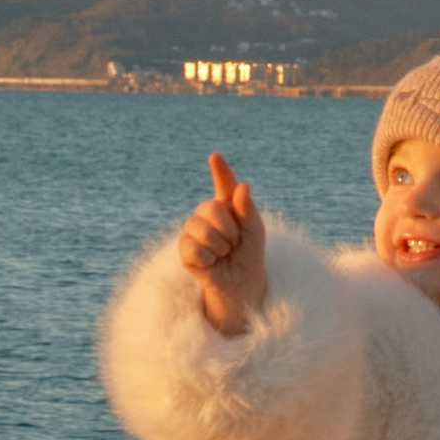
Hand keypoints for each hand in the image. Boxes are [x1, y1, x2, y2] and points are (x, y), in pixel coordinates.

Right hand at [179, 151, 266, 334]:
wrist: (240, 283)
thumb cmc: (248, 255)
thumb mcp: (255, 232)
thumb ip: (248, 210)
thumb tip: (242, 186)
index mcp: (227, 206)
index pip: (224, 185)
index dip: (220, 171)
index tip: (215, 156)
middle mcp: (207, 215)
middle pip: (211, 207)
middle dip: (228, 228)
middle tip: (234, 242)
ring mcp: (193, 230)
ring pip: (200, 228)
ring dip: (219, 245)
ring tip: (223, 253)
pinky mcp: (185, 250)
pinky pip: (193, 248)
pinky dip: (208, 258)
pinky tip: (211, 262)